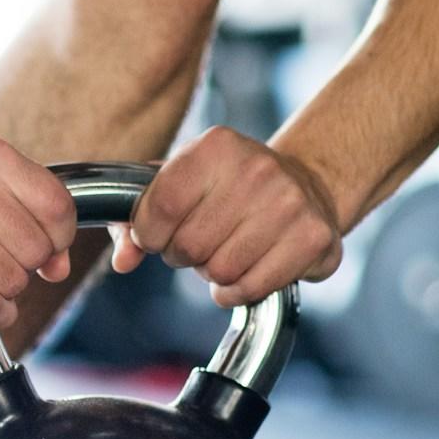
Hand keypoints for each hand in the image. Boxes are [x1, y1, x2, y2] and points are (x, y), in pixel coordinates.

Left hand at [114, 127, 342, 307]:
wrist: (307, 184)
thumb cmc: (228, 188)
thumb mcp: (177, 184)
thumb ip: (134, 220)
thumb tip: (124, 260)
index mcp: (215, 146)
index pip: (158, 209)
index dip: (150, 235)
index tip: (160, 234)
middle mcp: (257, 169)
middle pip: (189, 246)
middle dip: (184, 256)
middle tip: (201, 242)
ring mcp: (291, 203)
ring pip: (220, 272)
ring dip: (213, 274)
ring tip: (227, 250)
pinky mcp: (314, 238)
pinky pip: (251, 288)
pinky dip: (238, 291)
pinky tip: (246, 269)